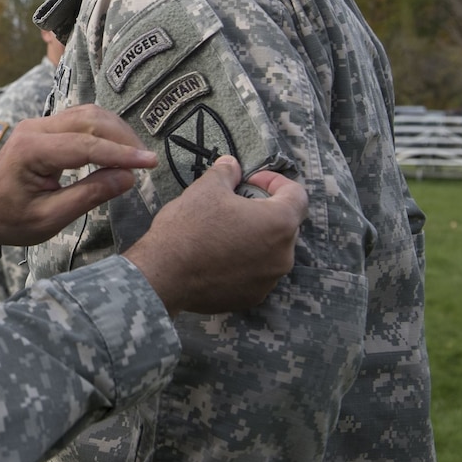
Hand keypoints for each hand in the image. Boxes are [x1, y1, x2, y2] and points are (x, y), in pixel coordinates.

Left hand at [0, 106, 157, 245]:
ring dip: (116, 131)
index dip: (121, 153)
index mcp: (32, 150)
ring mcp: (39, 124)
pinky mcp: (45, 127)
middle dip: (123, 138)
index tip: (151, 163)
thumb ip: (88, 196)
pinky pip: (81, 120)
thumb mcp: (49, 218)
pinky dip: (104, 131)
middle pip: (90, 120)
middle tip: (146, 164)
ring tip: (136, 157)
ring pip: (88, 114)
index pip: (86, 145)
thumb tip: (128, 178)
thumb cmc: (9, 219)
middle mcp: (35, 128)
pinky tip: (118, 150)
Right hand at [123, 155, 306, 314]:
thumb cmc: (189, 228)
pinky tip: (218, 255)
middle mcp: (283, 255)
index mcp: (279, 223)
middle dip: (263, 210)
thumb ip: (226, 172)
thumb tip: (232, 165)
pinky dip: (243, 261)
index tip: (251, 181)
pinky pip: (256, 272)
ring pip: (270, 250)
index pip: (297, 195)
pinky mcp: (252, 296)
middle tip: (234, 203)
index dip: (275, 182)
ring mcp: (269, 279)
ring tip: (223, 231)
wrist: (164, 274)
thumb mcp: (206, 188)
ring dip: (254, 237)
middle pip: (284, 224)